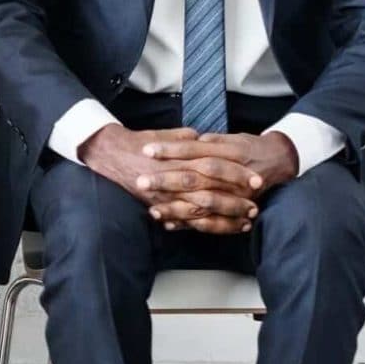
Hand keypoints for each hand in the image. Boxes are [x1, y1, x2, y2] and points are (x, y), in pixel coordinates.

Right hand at [81, 124, 257, 234]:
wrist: (109, 154)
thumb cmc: (138, 143)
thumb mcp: (165, 135)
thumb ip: (187, 139)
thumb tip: (204, 140)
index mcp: (179, 159)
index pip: (214, 168)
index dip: (236, 175)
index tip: (254, 179)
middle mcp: (173, 179)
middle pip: (209, 192)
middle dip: (234, 201)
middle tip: (255, 206)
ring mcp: (165, 196)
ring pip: (200, 210)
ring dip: (224, 217)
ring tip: (245, 221)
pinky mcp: (158, 207)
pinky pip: (184, 220)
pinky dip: (203, 226)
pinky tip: (220, 228)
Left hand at [147, 130, 299, 233]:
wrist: (281, 162)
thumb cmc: (250, 148)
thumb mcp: (231, 138)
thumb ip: (209, 141)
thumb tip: (187, 140)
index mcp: (229, 153)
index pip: (194, 151)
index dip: (171, 150)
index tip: (147, 150)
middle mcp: (232, 176)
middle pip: (195, 178)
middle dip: (166, 181)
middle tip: (140, 181)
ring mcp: (236, 196)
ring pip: (202, 203)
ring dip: (176, 208)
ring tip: (151, 209)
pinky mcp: (237, 211)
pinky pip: (213, 222)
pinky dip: (191, 223)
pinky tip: (169, 224)